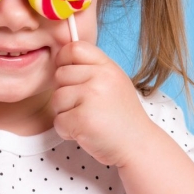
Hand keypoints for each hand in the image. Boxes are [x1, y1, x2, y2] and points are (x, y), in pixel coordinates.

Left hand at [51, 41, 158, 167]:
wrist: (137, 145)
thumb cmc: (121, 116)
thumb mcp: (113, 83)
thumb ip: (91, 69)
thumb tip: (60, 60)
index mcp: (108, 67)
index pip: (74, 48)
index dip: (64, 60)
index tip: (69, 76)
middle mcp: (101, 78)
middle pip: (60, 74)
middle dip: (65, 93)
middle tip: (84, 107)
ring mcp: (91, 97)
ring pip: (56, 99)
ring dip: (65, 114)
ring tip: (86, 120)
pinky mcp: (82, 119)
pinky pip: (58, 121)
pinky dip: (67, 131)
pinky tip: (85, 132)